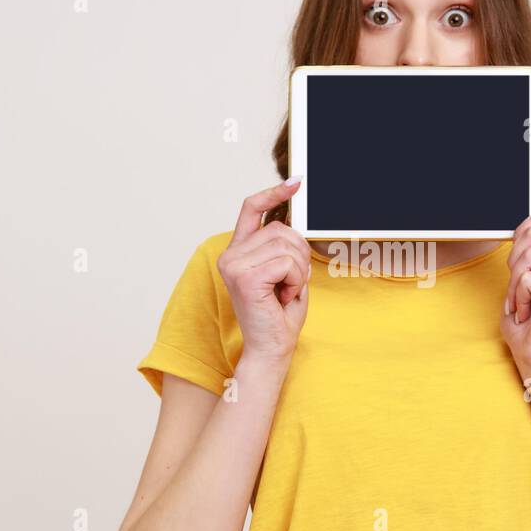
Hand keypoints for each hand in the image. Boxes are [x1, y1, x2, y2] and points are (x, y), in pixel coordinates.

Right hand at [217, 177, 310, 365]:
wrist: (271, 348)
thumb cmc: (278, 315)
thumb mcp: (285, 272)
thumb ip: (284, 247)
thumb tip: (293, 219)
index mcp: (238, 251)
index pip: (251, 209)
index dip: (273, 193)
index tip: (295, 183)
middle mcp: (231, 255)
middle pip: (281, 229)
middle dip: (299, 254)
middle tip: (290, 281)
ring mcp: (234, 265)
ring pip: (287, 246)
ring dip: (298, 270)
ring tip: (285, 290)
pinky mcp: (245, 277)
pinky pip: (287, 263)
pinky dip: (295, 280)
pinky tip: (283, 296)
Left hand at [499, 209, 530, 376]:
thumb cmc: (528, 325)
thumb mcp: (523, 279)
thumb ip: (529, 251)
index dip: (520, 237)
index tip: (518, 267)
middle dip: (514, 264)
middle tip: (520, 291)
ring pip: (529, 256)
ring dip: (515, 284)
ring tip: (524, 304)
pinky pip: (528, 279)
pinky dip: (520, 298)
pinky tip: (529, 313)